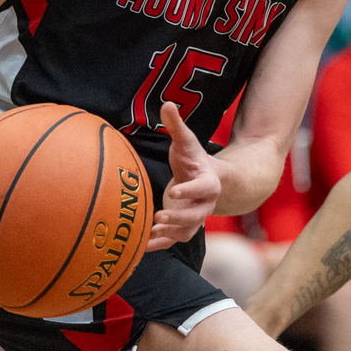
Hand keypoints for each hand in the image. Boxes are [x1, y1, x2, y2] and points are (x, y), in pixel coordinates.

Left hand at [150, 102, 223, 249]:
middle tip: (158, 217)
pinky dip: (159, 244)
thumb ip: (177, 125)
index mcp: (209, 182)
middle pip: (196, 215)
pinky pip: (173, 240)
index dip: (189, 190)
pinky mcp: (182, 227)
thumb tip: (167, 103)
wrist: (204, 180)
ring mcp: (195, 218)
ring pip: (186, 231)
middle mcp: (205, 204)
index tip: (173, 191)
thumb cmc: (193, 160)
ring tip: (149, 233)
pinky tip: (141, 247)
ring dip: (169, 234)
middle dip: (179, 218)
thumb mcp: (186, 142)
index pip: (203, 188)